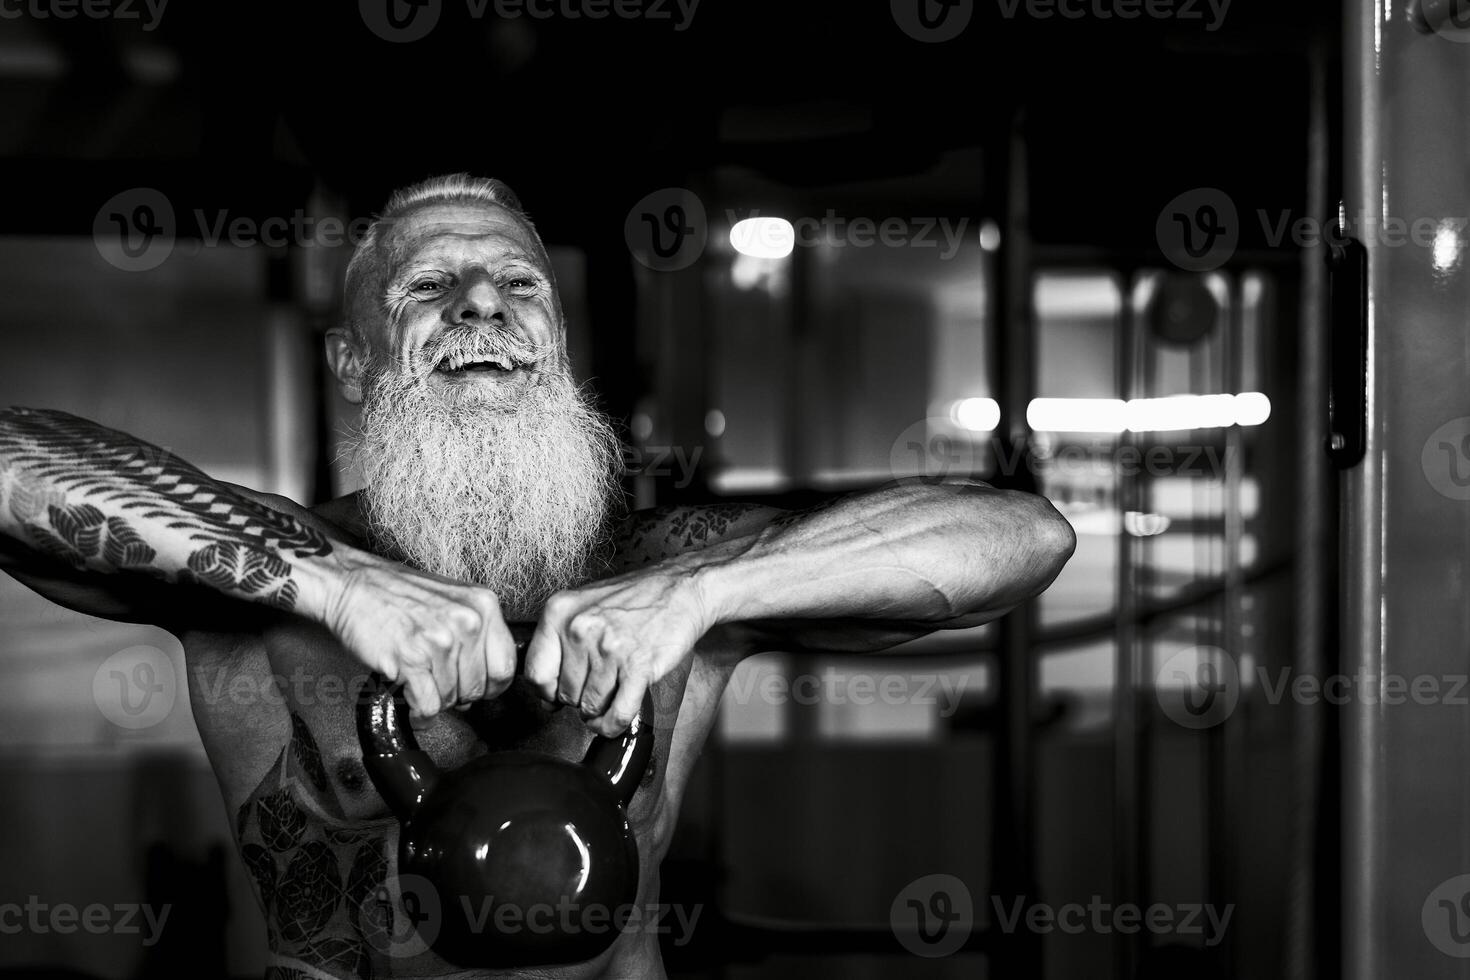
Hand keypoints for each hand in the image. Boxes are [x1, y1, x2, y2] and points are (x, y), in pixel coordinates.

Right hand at [325, 551, 516, 717]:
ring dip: (433, 697)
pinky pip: (428, 706)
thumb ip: (476, 637)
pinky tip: (409, 694)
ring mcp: (440, 640)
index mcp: (484, 605)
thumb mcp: (453, 601)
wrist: (350, 584)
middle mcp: (467, 621)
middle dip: (458, 693)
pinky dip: (418, 711)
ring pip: (451, 699)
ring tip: (416, 675)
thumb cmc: (398, 595)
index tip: (475, 686)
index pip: (506, 666)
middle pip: (478, 687)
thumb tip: (486, 684)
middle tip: (435, 679)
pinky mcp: (411, 659)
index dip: (490, 685)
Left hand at [523, 564, 715, 735]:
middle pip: (565, 693)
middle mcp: (580, 628)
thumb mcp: (584, 604)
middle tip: (595, 688)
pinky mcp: (638, 666)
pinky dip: (614, 725)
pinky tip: (615, 720)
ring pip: (590, 705)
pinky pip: (618, 713)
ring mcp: (610, 648)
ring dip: (599, 711)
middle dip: (579, 699)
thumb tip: (547, 694)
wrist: (682, 588)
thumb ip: (559, 643)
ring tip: (609, 698)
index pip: (535, 672)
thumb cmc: (636, 597)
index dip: (546, 691)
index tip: (556, 694)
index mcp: (560, 611)